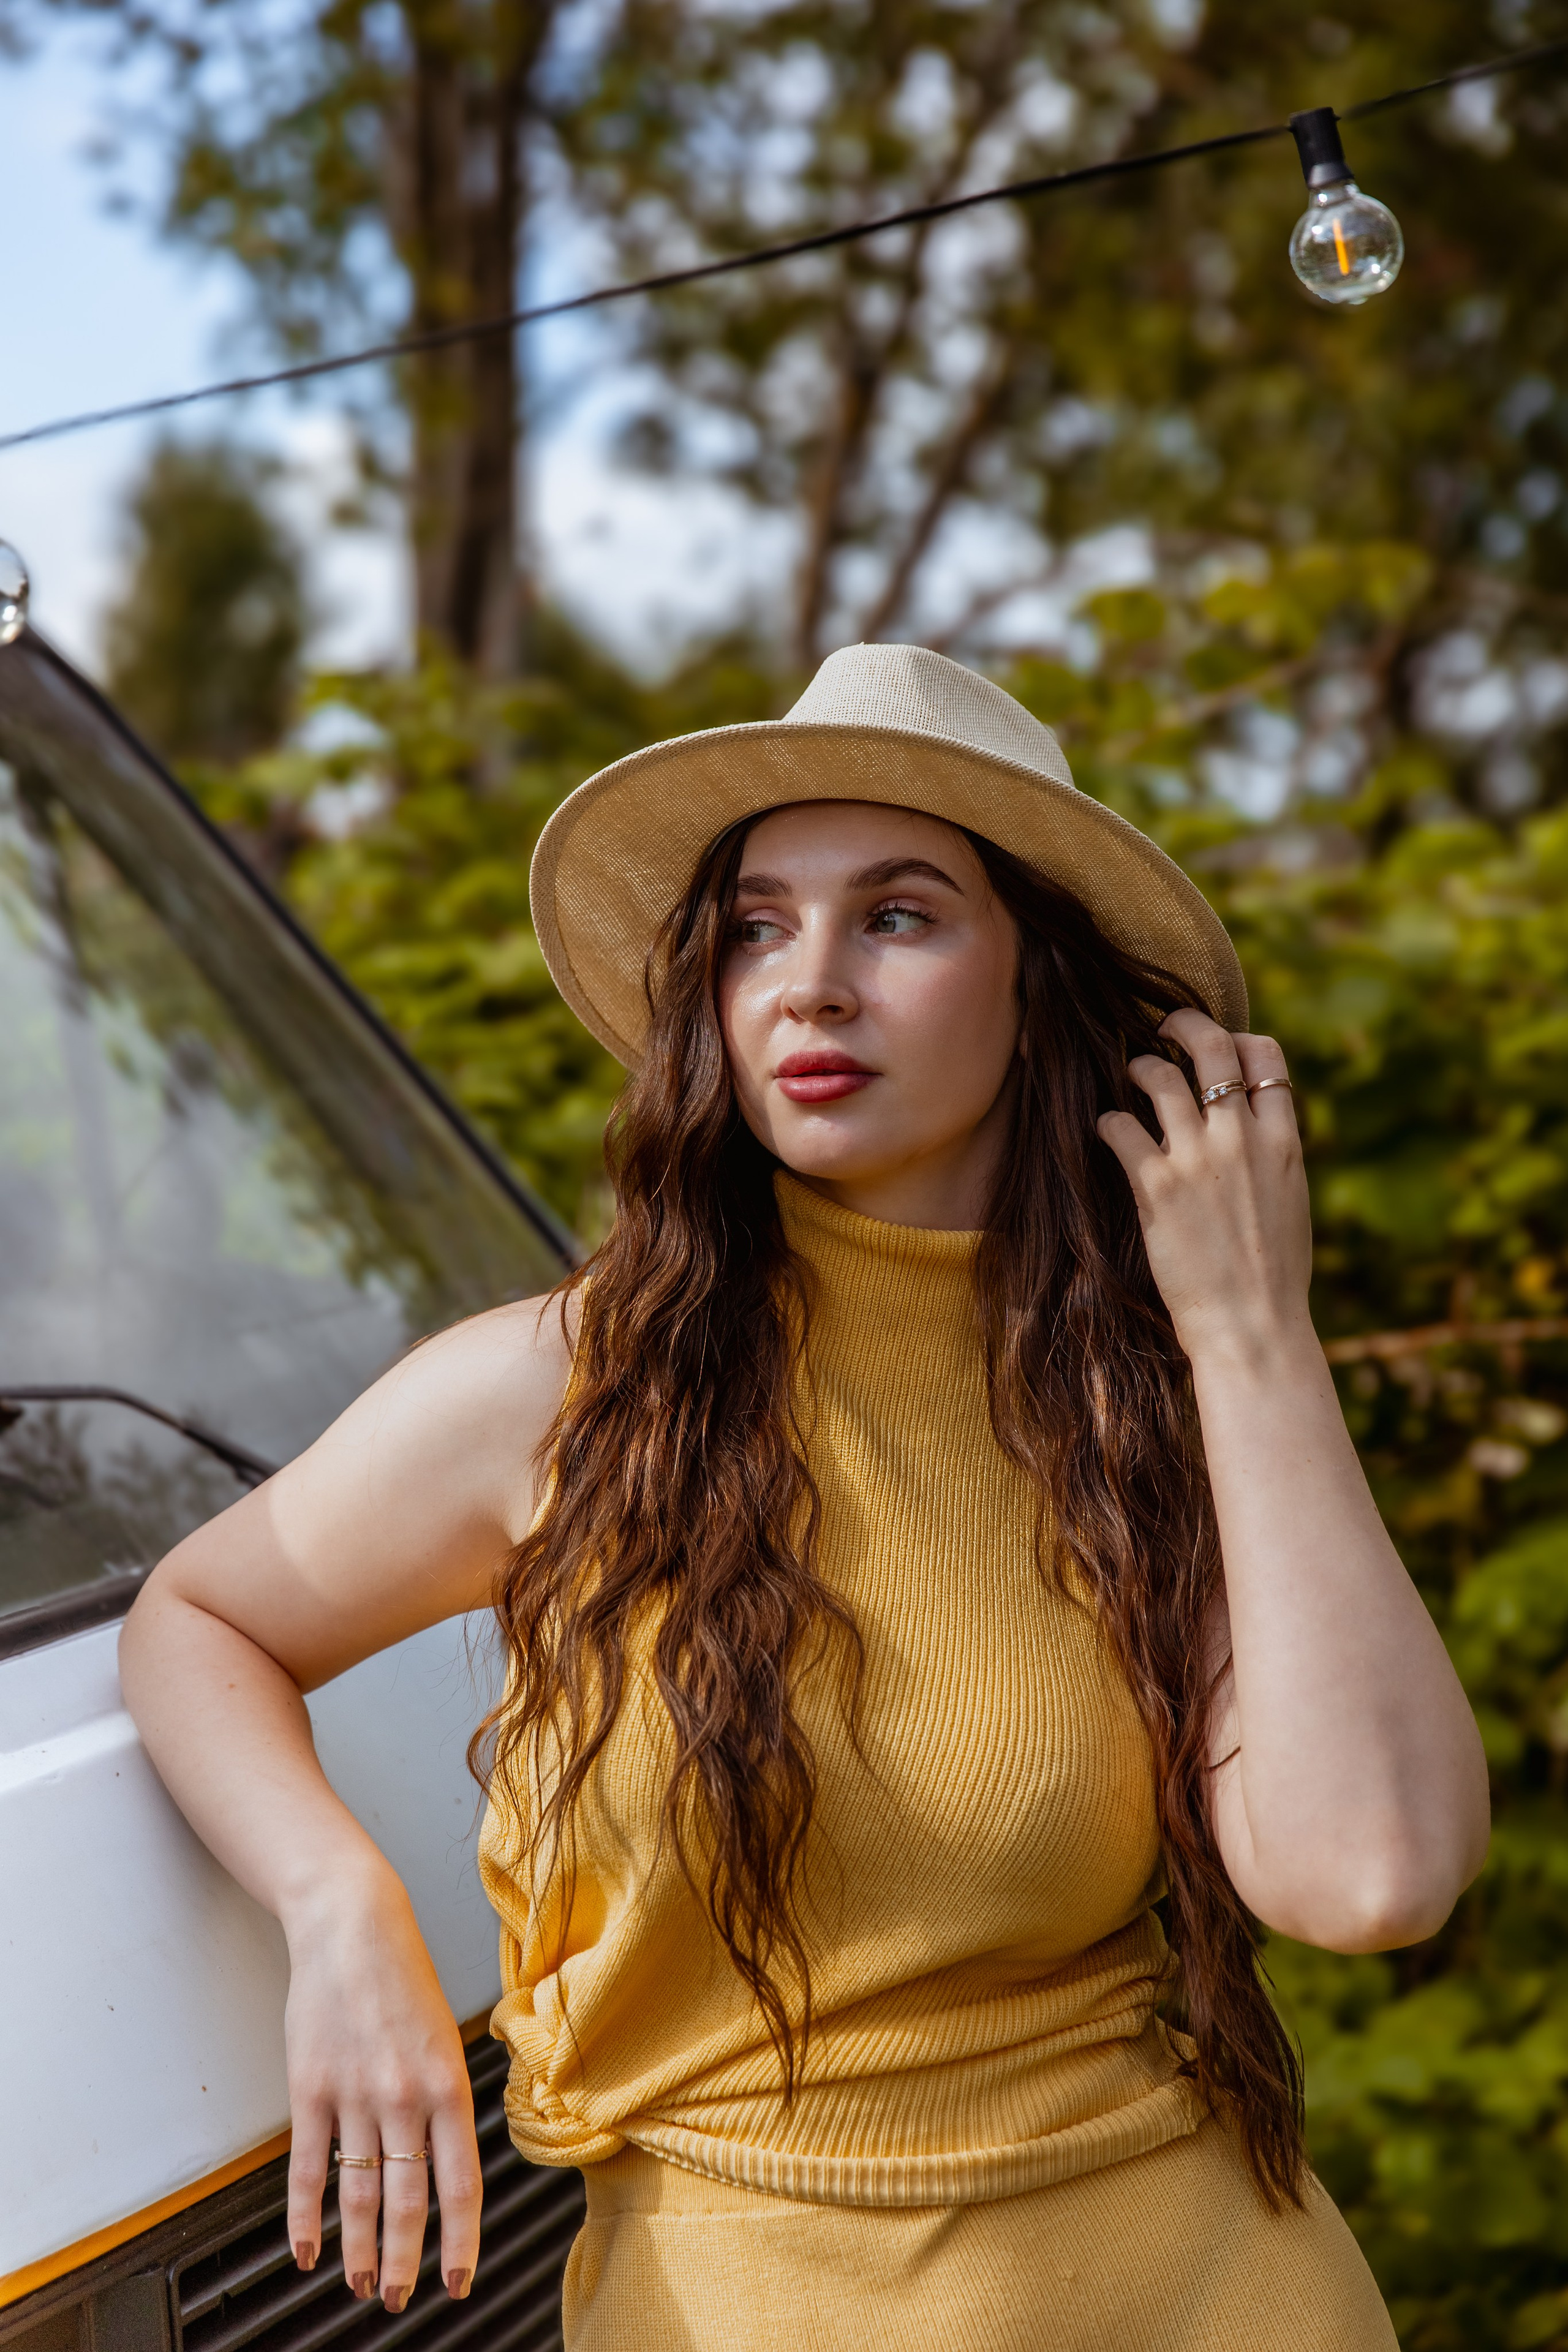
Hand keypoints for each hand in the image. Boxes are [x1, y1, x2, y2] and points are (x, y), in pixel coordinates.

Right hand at [283, 1863, 481, 2310]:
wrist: (352, 1926)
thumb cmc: (402, 1977)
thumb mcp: (444, 2034)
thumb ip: (446, 2097)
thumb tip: (448, 2158)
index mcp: (448, 2083)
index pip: (461, 2181)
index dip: (460, 2241)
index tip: (459, 2281)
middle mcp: (404, 2096)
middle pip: (407, 2201)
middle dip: (404, 2261)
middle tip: (399, 2299)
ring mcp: (355, 2094)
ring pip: (359, 2193)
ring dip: (359, 2250)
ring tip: (361, 2285)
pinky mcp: (310, 2089)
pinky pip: (308, 2168)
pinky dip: (305, 2218)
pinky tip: (307, 2251)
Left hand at [1095, 1009, 1311, 1363]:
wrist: (1253, 1326)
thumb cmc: (1274, 1278)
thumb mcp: (1289, 1203)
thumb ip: (1272, 1159)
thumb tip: (1257, 1136)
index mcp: (1282, 1142)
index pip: (1266, 1058)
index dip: (1241, 1040)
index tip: (1222, 1046)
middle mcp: (1241, 1138)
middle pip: (1213, 1047)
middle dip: (1184, 1023)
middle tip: (1163, 1025)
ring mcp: (1197, 1157)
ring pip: (1160, 1076)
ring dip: (1140, 1067)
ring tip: (1132, 1073)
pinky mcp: (1156, 1184)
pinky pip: (1120, 1126)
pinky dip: (1108, 1121)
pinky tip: (1105, 1129)